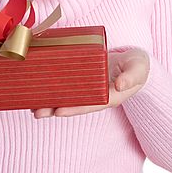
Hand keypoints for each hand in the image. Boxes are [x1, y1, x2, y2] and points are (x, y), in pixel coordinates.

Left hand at [31, 48, 149, 118]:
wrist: (133, 60)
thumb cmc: (137, 65)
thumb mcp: (139, 68)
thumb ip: (132, 77)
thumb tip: (120, 86)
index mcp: (110, 96)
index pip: (90, 104)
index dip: (74, 108)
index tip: (58, 111)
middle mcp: (96, 95)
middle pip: (74, 104)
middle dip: (55, 108)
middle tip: (36, 112)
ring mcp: (89, 88)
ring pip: (67, 97)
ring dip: (50, 102)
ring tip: (32, 106)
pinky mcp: (83, 79)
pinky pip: (67, 85)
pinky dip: (54, 88)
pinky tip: (39, 89)